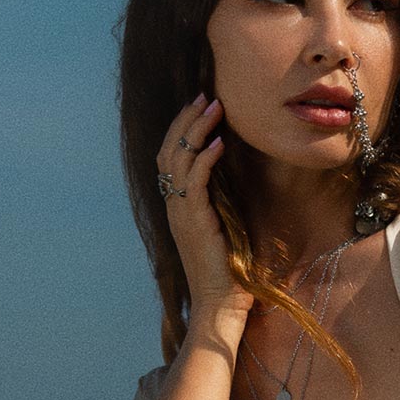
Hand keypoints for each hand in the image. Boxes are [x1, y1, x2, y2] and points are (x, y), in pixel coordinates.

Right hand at [154, 93, 253, 322]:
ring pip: (179, 160)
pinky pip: (196, 181)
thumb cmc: (227, 272)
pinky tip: (220, 143)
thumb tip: (230, 177)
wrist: (220, 303)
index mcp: (178, 206)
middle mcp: (174, 206)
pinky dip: (206, 159)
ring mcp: (181, 213)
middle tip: (206, 95)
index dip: (182, 129)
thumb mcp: (222, 229)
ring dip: (197, 130)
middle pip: (170, 150)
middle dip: (187, 120)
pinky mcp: (195, 222)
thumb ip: (219, 202)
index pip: (170, 157)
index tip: (200, 106)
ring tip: (214, 108)